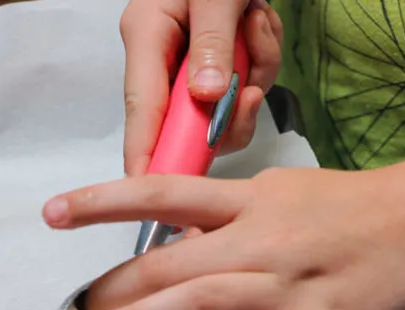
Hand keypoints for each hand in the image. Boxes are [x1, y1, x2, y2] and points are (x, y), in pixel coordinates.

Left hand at [42, 161, 404, 309]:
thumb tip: (170, 238)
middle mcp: (261, 240)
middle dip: (117, 287)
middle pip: (174, 261)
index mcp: (249, 203)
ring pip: (208, 300)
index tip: (54, 213)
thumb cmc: (353, 207)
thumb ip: (224, 218)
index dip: (104, 202)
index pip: (162, 193)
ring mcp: (292, 284)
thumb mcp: (280, 194)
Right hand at [121, 0, 282, 175]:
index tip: (149, 193)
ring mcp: (190, 61)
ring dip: (254, 71)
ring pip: (224, 103)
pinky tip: (260, 22)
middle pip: (188, 118)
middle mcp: (163, 56)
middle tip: (251, 88)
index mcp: (146, 37)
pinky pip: (244, 81)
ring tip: (258, 24)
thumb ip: (211, 42)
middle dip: (229, 109)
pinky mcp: (216, 60)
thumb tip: (206, 98)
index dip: (145, 155)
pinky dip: (262, 57)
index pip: (142, 111)